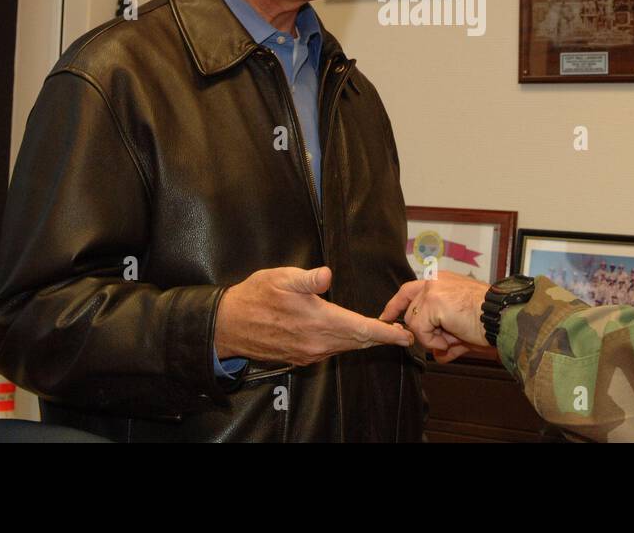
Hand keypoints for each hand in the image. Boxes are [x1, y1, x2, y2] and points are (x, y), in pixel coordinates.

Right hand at [216, 266, 413, 365]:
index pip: (363, 330)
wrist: (228, 325)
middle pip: (358, 342)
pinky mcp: (300, 358)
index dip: (387, 334)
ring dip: (362, 341)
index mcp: (319, 321)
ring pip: (345, 348)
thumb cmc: (255, 296)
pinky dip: (343, 345)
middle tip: (399, 333)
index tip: (405, 336)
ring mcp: (309, 353)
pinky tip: (346, 336)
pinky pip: (329, 352)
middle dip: (380, 338)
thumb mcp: (281, 278)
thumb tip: (327, 275)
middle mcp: (317, 343)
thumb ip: (308, 279)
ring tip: (378, 332)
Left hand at [380, 271, 490, 361]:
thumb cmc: (488, 320)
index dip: (396, 305)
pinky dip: (433, 341)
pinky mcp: (432, 302)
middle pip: (409, 309)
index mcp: (442, 281)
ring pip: (414, 322)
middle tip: (436, 341)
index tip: (386, 316)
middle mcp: (434, 280)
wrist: (500, 317)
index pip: (409, 290)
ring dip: (431, 338)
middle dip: (420, 331)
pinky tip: (451, 340)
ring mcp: (432, 290)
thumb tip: (438, 356)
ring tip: (453, 340)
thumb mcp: (462, 330)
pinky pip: (420, 330)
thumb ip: (447, 340)